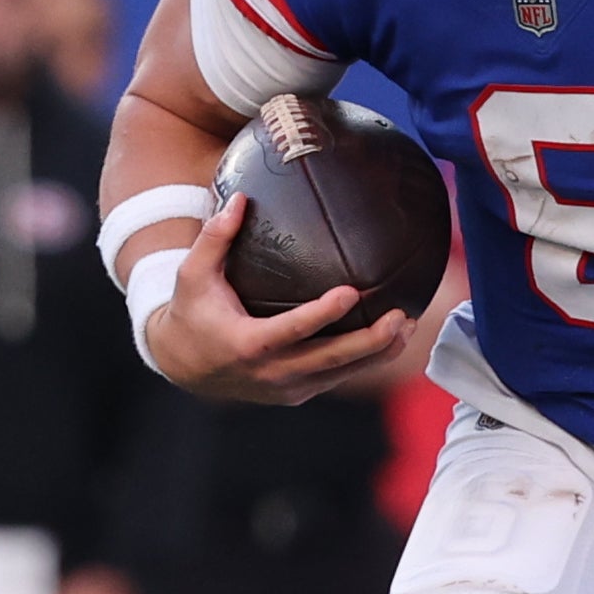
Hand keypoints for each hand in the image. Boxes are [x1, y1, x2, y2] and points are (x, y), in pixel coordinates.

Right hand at [137, 199, 408, 406]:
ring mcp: (287, 388)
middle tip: (402, 316)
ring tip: (410, 325)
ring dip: (379, 352)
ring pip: (342, 373)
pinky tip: (393, 338)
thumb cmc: (192, 311)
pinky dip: (367, 360)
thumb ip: (215, 238)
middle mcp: (272, 372)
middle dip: (370, 341)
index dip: (323, 314)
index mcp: (248, 344)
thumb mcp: (194, 274)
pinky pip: (338, 377)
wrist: (184, 365)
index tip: (352, 292)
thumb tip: (241, 199)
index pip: (293, 331)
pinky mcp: (298, 394)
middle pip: (331, 359)